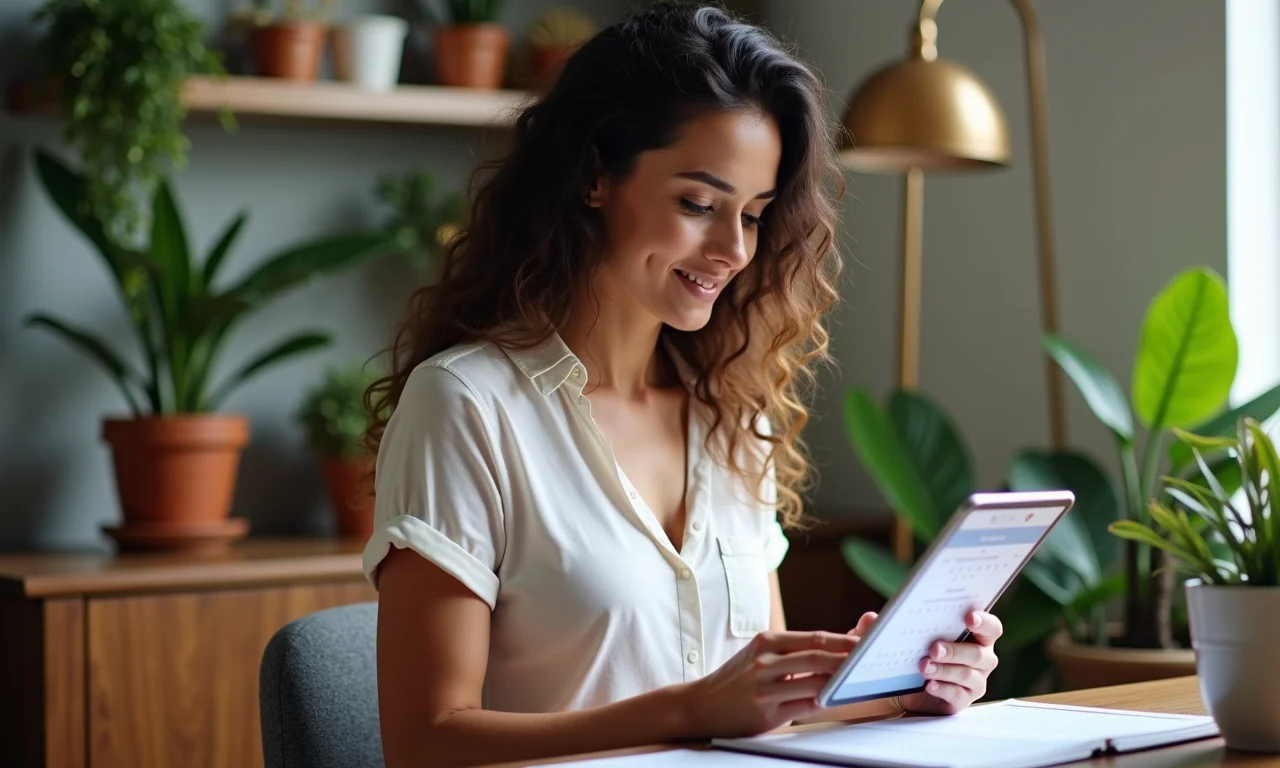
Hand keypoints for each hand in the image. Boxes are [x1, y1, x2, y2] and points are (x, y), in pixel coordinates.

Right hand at [678, 630, 857, 737]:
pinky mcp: (765, 713)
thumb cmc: (740, 679)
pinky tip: (836, 700)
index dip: (845, 640)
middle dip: (850, 658)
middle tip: (875, 659)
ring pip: (814, 682)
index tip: (870, 640)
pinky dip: (824, 703)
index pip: (814, 638)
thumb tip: (847, 637)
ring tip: (863, 680)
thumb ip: (802, 649)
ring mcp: (764, 687)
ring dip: (841, 682)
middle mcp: (765, 661)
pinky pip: (804, 707)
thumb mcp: (763, 655)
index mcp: (766, 641)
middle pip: (818, 656)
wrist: (701, 705)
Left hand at [855, 610, 1001, 715]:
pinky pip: (958, 696)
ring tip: (923, 667)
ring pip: (969, 675)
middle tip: (933, 647)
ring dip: (946, 670)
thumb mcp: (891, 635)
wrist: (899, 685)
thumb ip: (879, 626)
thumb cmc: (907, 651)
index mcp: (974, 635)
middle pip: (981, 654)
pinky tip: (928, 685)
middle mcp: (980, 659)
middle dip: (957, 649)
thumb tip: (870, 618)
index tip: (968, 616)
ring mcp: (974, 682)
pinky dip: (943, 689)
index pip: (991, 627)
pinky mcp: (961, 701)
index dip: (984, 621)